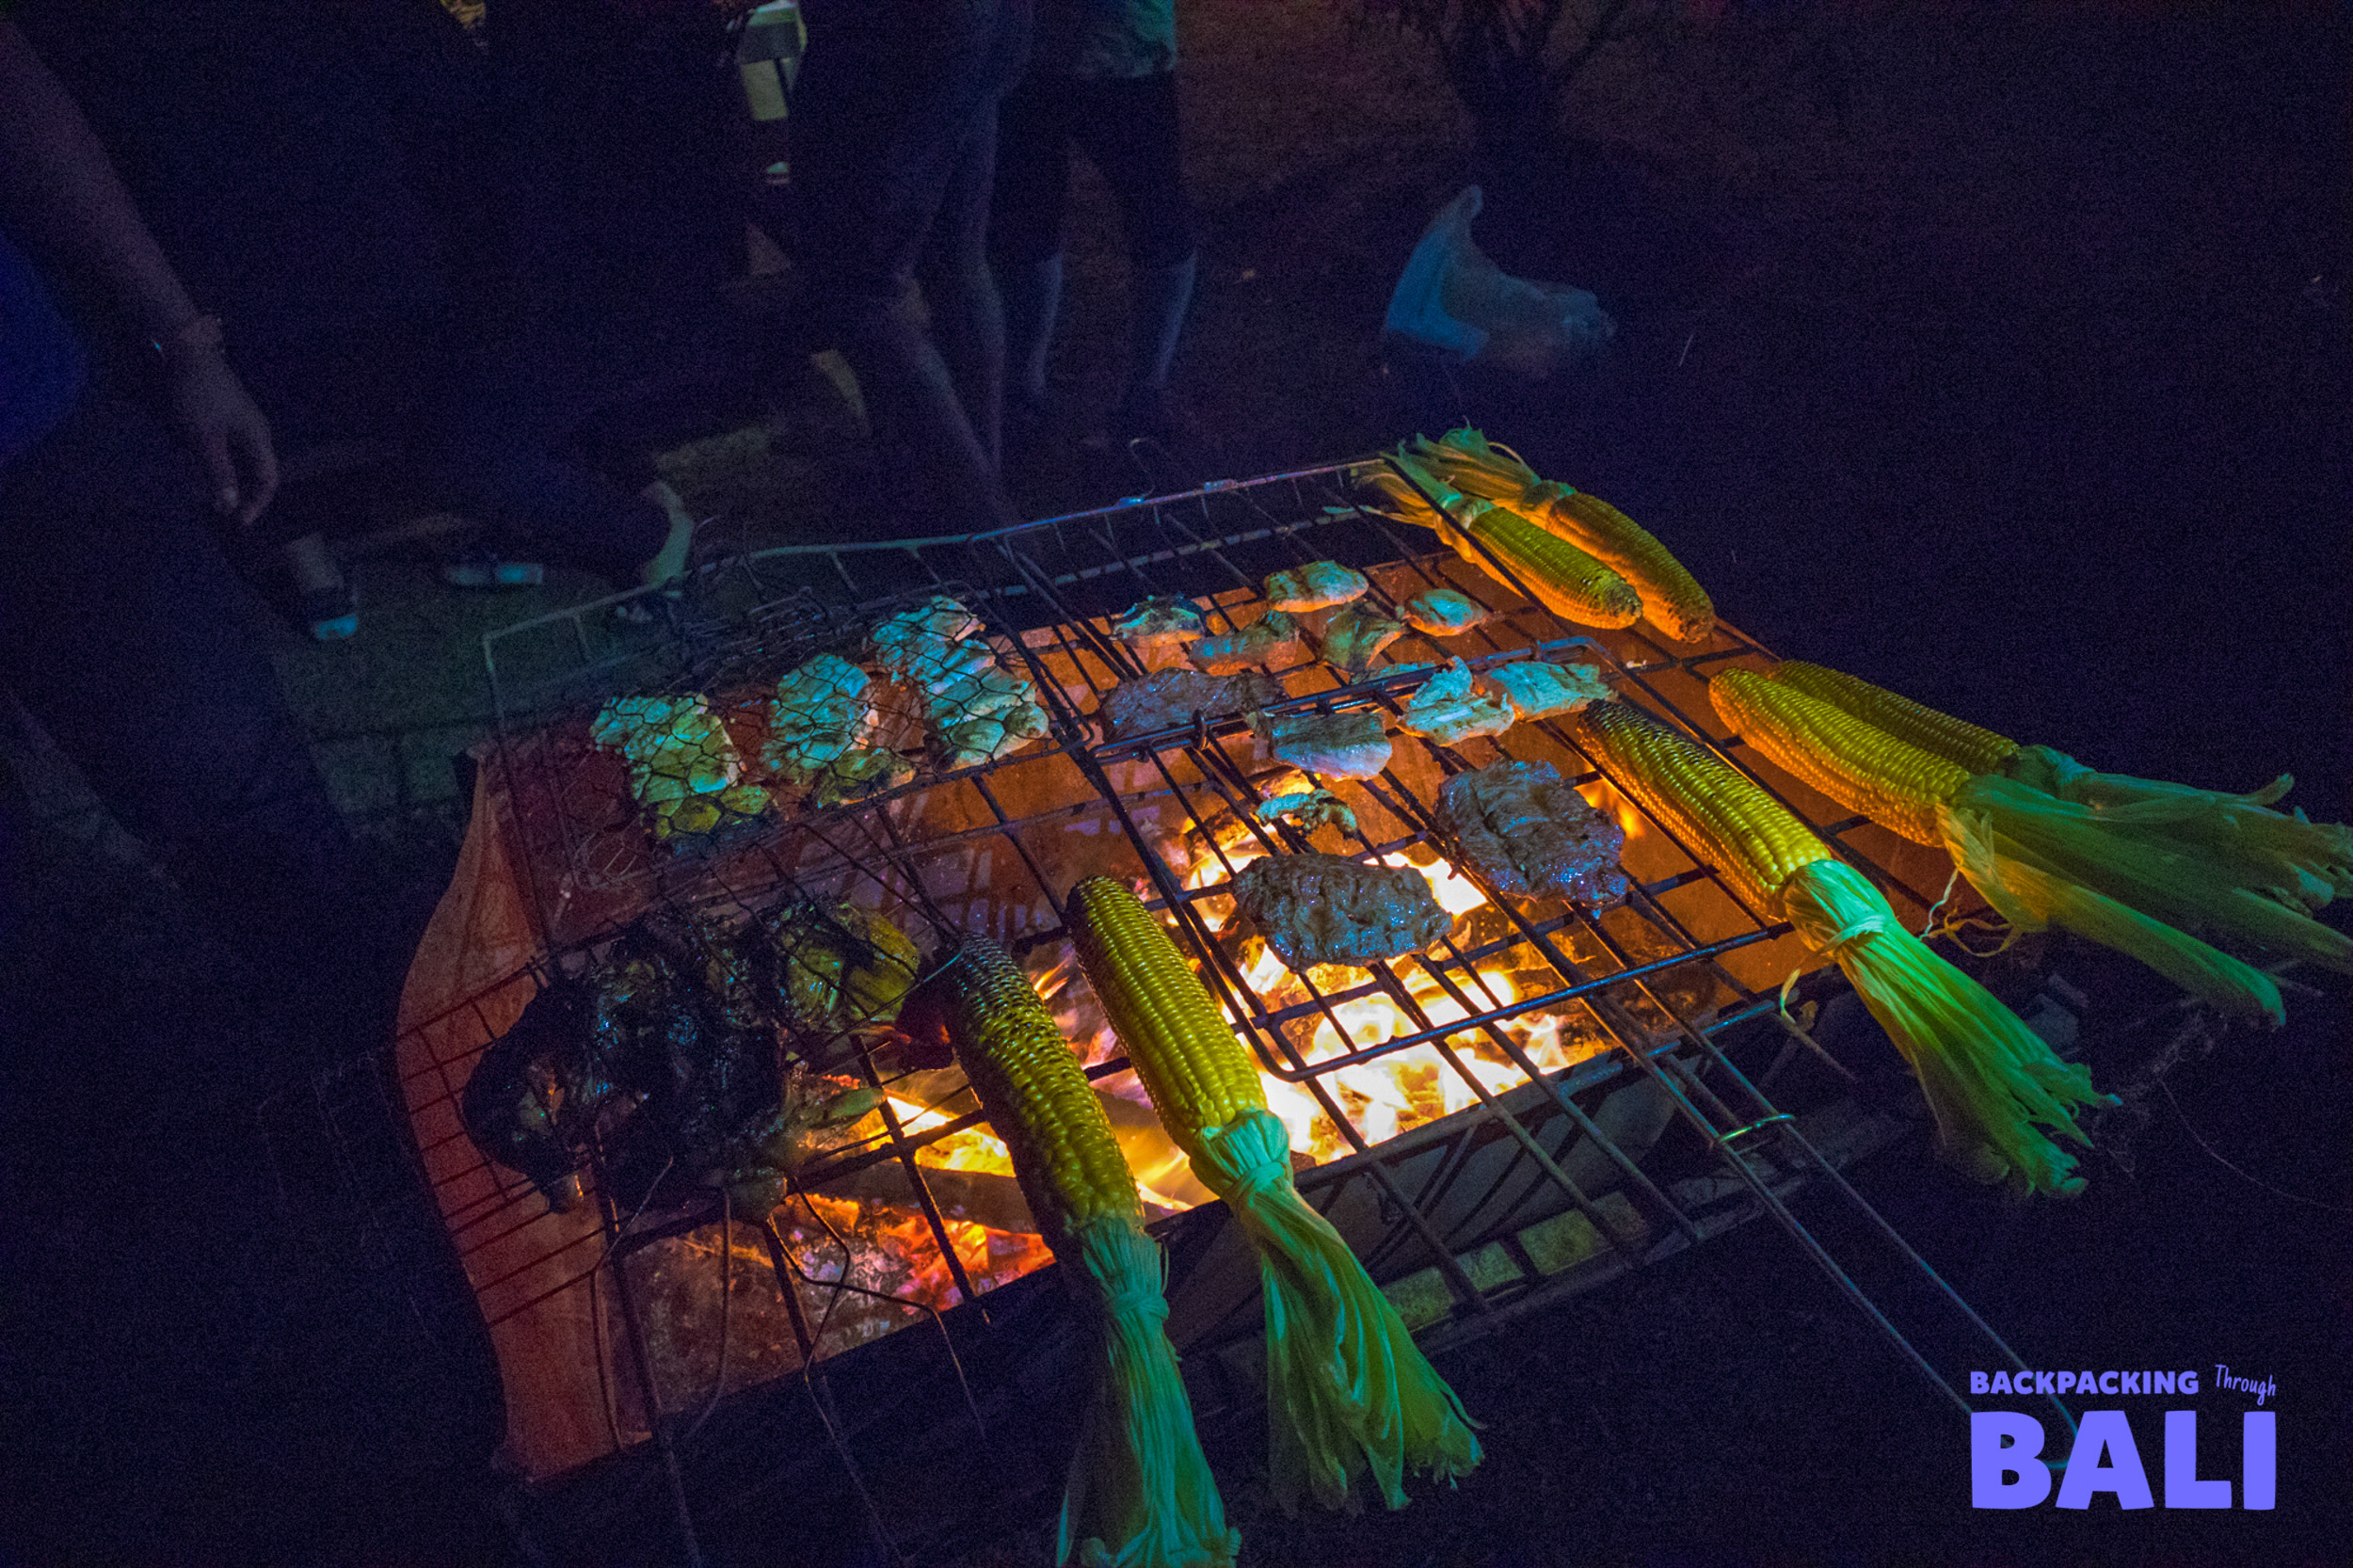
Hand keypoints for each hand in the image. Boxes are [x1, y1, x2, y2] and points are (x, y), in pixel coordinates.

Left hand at [165, 342, 277, 526]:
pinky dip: (227, 467)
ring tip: (218, 497)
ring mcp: (246, 424)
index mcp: (259, 439)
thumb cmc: (199, 396)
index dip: (258, 504)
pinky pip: (236, 451)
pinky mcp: (231, 417)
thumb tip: (229, 506)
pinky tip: (211, 471)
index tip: (239, 522)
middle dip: (247, 496)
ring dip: (236, 482)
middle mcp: (259, 433)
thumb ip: (219, 472)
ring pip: (247, 462)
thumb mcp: (206, 438)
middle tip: (228, 515)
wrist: (190, 354)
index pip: (269, 480)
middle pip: (261, 473)